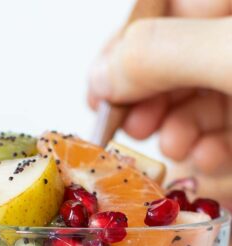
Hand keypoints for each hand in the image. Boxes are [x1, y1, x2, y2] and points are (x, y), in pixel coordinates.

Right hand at [88, 0, 231, 177]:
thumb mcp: (229, 57)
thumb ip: (160, 55)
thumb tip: (101, 76)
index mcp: (228, 2)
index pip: (160, 8)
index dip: (124, 49)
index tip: (99, 90)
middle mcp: (230, 38)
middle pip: (171, 57)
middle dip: (148, 98)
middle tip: (134, 126)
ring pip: (192, 97)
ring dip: (174, 129)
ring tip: (173, 146)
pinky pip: (220, 127)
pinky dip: (206, 147)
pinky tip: (206, 157)